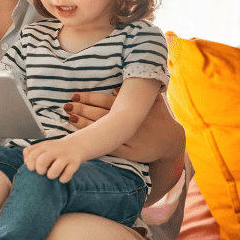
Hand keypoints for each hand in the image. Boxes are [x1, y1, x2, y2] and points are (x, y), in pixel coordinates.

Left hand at [23, 138, 84, 182]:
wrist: (75, 145)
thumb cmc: (54, 149)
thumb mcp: (42, 147)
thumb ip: (31, 152)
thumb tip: (26, 162)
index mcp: (44, 146)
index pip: (31, 155)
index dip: (30, 165)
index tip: (34, 168)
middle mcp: (54, 151)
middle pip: (41, 162)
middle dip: (40, 170)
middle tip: (43, 171)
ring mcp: (65, 157)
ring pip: (54, 170)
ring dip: (51, 175)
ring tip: (52, 174)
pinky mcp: (74, 163)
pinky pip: (67, 175)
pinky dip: (63, 179)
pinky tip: (62, 177)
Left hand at [64, 89, 183, 162]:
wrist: (173, 142)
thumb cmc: (160, 118)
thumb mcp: (153, 102)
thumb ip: (138, 92)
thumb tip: (114, 87)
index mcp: (132, 108)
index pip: (105, 101)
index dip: (89, 98)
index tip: (75, 96)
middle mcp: (129, 122)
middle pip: (100, 114)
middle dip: (82, 110)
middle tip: (66, 106)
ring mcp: (128, 137)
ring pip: (103, 130)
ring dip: (85, 124)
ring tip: (70, 118)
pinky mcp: (129, 152)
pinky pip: (110, 147)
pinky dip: (97, 142)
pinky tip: (85, 138)